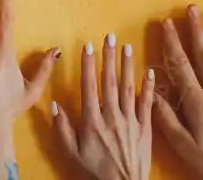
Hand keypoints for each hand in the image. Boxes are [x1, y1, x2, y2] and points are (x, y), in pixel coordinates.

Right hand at [51, 35, 153, 179]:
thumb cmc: (95, 171)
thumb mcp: (72, 153)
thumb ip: (62, 128)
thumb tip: (53, 105)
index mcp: (92, 121)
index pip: (89, 86)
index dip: (88, 65)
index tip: (87, 46)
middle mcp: (112, 117)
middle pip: (109, 82)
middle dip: (108, 57)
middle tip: (109, 36)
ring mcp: (131, 121)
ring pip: (128, 88)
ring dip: (128, 66)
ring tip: (127, 46)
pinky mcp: (146, 128)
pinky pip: (147, 104)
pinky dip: (149, 87)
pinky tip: (150, 70)